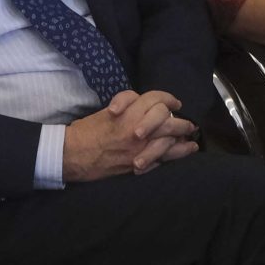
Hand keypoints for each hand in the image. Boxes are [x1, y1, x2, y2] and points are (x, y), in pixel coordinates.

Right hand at [63, 91, 198, 180]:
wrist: (73, 155)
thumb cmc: (86, 131)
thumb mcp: (107, 109)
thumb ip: (129, 105)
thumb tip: (148, 106)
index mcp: (128, 113)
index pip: (156, 100)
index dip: (168, 99)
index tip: (174, 103)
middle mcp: (138, 130)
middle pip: (168, 120)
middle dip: (180, 120)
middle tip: (187, 121)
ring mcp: (140, 149)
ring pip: (170, 140)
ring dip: (184, 136)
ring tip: (191, 135)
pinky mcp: (138, 165)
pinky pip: (164, 159)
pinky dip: (179, 153)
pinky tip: (188, 149)